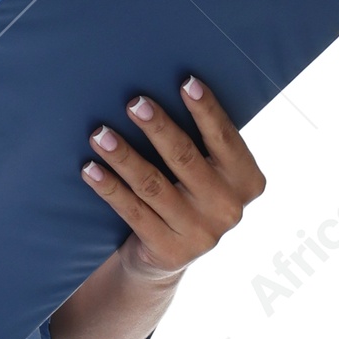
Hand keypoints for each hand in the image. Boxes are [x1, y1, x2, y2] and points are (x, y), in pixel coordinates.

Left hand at [50, 75, 264, 338]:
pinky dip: (110, 188)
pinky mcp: (169, 251)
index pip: (226, 140)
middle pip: (185, 159)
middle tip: (134, 103)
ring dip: (123, 156)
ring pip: (153, 185)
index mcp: (248, 182)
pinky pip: (133, 211)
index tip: (186, 82)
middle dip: (158, 127)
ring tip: (100, 134)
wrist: (168, 255)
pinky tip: (91, 169)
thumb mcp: (209, 172)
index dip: (206, 111)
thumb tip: (171, 90)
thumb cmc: (187, 195)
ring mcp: (201, 235)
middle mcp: (229, 210)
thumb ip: (204, 144)